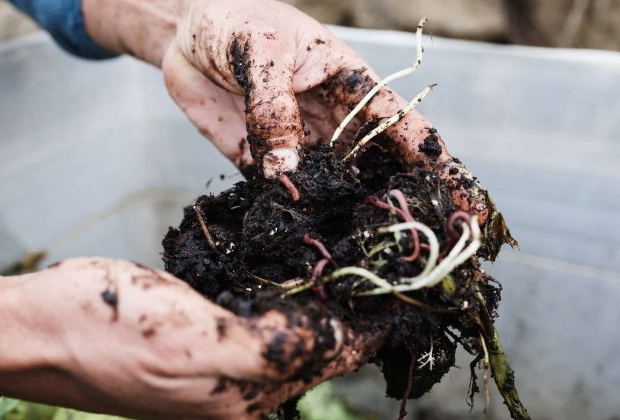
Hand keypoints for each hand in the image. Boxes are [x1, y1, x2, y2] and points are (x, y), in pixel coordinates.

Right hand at [0, 239, 379, 418]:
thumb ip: (273, 349)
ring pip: (285, 324)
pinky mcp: (194, 333)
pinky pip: (250, 307)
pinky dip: (274, 282)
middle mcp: (237, 389)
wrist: (33, 328)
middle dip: (347, 303)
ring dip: (314, 290)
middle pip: (313, 344)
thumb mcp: (196, 348)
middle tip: (380, 253)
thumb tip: (338, 337)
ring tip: (347, 249)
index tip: (406, 284)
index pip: (329, 359)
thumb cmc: (104, 337)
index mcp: (244, 402)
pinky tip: (286, 254)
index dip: (369, 323)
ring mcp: (214, 361)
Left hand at [84, 0, 488, 221]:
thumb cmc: (236, 19)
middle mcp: (331, 122)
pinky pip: (279, 194)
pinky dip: (288, 218)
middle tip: (420, 250)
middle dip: (397, 205)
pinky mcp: (259, 161)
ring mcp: (296, 145)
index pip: (403, 130)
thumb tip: (288, 173)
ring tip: (363, 259)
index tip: (462, 207)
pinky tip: (298, 244)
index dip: (437, 167)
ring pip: (330, 190)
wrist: (186, 31)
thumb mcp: (262, 52)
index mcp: (351, 86)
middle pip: (375, 171)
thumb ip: (274, 109)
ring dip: (343, 220)